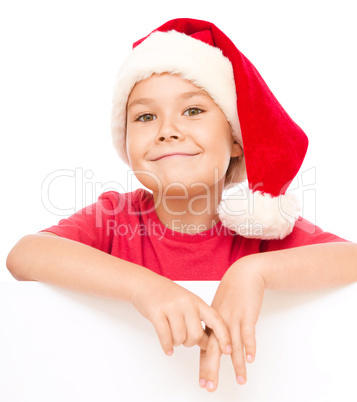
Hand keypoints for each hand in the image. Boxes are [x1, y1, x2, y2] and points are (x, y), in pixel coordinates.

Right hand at [130, 272, 231, 355]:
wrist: (144, 283)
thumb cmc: (167, 295)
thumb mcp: (187, 302)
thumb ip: (198, 319)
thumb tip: (208, 343)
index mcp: (197, 301)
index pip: (216, 320)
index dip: (223, 336)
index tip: (227, 350)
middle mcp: (186, 303)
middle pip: (196, 335)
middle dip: (190, 343)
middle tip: (184, 340)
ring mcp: (171, 307)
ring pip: (180, 338)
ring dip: (176, 343)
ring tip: (172, 337)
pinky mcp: (156, 312)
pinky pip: (165, 337)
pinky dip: (167, 346)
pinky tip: (168, 348)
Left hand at [199, 257, 266, 390]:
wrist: (243, 275)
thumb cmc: (231, 293)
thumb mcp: (218, 310)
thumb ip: (215, 328)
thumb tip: (214, 347)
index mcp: (211, 323)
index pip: (204, 348)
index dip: (203, 366)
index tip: (202, 383)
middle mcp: (219, 323)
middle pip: (213, 350)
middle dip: (212, 370)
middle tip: (210, 387)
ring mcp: (233, 319)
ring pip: (233, 345)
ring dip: (237, 364)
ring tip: (240, 380)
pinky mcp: (246, 314)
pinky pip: (247, 333)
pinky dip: (249, 346)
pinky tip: (251, 359)